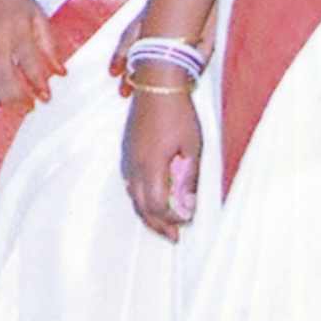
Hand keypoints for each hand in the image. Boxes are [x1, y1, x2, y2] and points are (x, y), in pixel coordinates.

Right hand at [0, 0, 58, 107]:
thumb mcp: (38, 15)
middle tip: (30, 108)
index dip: (38, 83)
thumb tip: (60, 72)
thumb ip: (49, 45)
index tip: (46, 97)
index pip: (29, 62)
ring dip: (3, 95)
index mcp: (17, 27)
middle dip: (18, 97)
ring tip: (16, 105)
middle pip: (5, 76)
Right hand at [121, 89, 201, 240]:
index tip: (187, 222)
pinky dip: (141, 197)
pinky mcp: (128, 150)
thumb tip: (188, 206)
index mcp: (151, 165)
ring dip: (148, 212)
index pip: (157, 205)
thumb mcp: (192, 146)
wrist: (156, 83)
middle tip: (173, 236)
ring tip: (163, 223)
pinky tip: (151, 199)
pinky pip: (131, 182)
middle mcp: (134, 165)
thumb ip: (188, 178)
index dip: (171, 218)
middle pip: (141, 205)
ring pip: (133, 195)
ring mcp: (128, 157)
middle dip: (157, 224)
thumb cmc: (178, 113)